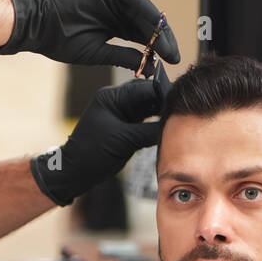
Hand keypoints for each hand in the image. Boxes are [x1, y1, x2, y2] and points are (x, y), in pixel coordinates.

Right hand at [0, 0, 179, 72]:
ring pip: (141, 10)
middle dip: (161, 38)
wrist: (36, 24)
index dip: (156, 45)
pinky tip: (157, 27)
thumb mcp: (97, 52)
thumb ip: (123, 56)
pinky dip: (144, 11)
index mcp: (111, 21)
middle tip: (174, 55)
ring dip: (156, 28)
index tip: (171, 60)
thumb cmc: (60, 40)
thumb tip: (150, 67)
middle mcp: (113, 5)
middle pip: (144, 21)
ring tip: (168, 47)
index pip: (140, 32)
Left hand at [30, 62, 171, 205]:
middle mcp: (117, 102)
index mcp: (111, 97)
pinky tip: (170, 125)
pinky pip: (145, 120)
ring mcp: (121, 114)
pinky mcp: (125, 127)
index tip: (183, 96)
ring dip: (162, 111)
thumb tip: (173, 125)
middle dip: (165, 100)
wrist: (75, 171)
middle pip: (147, 95)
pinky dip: (157, 123)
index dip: (163, 91)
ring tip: (181, 115)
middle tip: (186, 105)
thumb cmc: (92, 153)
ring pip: (148, 108)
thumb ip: (148, 131)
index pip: (142, 88)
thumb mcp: (122, 141)